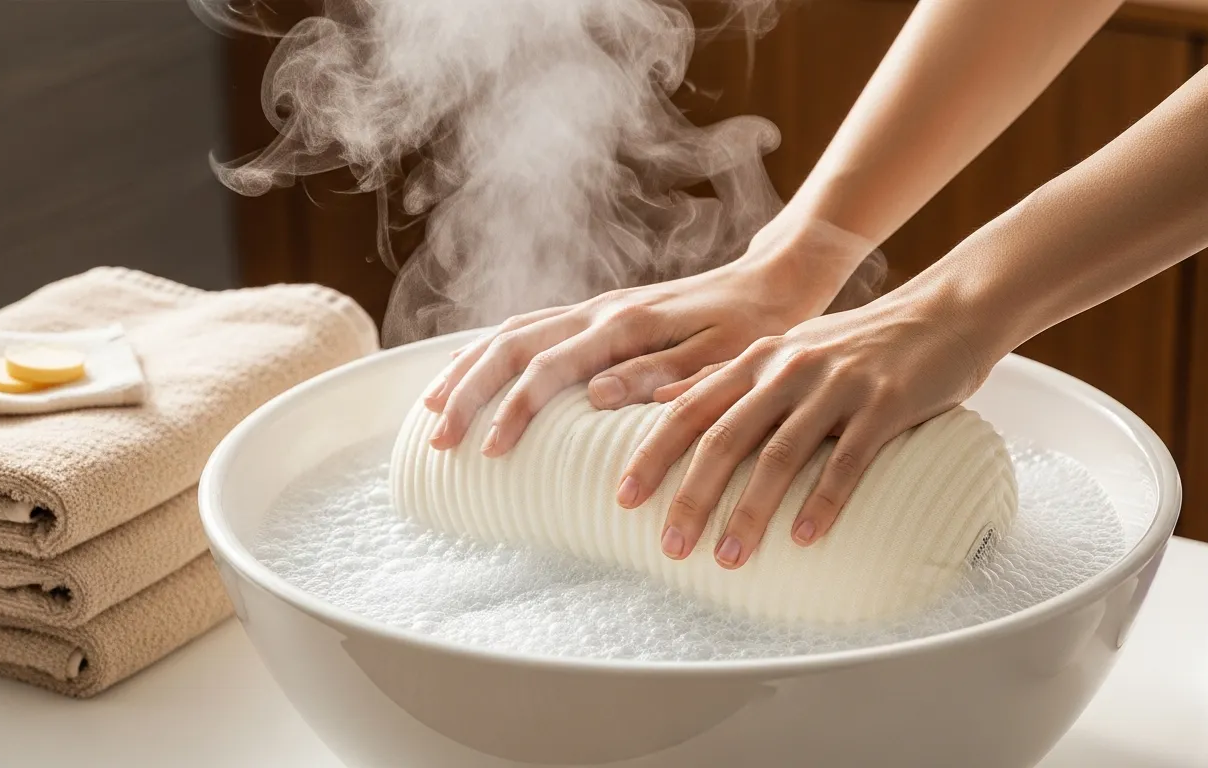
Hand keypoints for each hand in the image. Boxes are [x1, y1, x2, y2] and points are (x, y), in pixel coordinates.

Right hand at [422, 221, 870, 453]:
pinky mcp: (600, 314)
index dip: (513, 409)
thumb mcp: (722, 357)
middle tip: (437, 440)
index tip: (487, 452)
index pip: (550, 366)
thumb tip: (594, 395)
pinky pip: (530, 328)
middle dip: (468, 391)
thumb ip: (661, 373)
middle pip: (511, 344)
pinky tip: (473, 376)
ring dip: (468, 369)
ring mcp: (595, 307)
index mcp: (626, 322)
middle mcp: (601, 309)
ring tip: (432, 411)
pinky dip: (492, 352)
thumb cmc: (755, 327)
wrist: (776, 281)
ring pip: (511, 331)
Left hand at [616, 289, 995, 568]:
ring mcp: (837, 385)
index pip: (689, 408)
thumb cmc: (860, 343)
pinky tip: (804, 539)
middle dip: (692, 496)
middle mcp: (788, 369)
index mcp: (758, 359)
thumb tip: (663, 400)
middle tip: (670, 547)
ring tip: (729, 559)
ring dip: (751, 511)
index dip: (653, 453)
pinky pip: (847, 460)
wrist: (944, 314)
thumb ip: (727, 376)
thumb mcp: (786, 349)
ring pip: (780, 454)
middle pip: (725, 437)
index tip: (623, 498)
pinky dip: (822, 501)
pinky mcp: (885, 404)